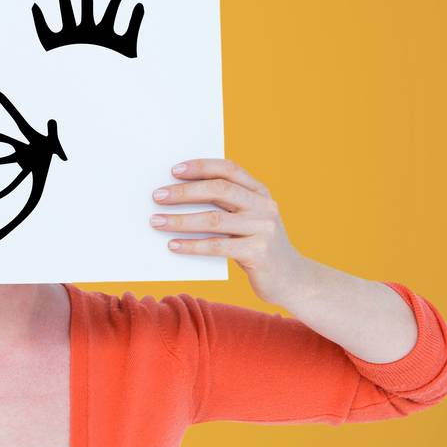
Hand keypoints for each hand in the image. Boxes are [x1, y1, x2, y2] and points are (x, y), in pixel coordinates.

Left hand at [149, 159, 310, 304]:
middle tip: (157, 196)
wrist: (291, 279)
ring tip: (156, 222)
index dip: (201, 167)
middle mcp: (264, 206)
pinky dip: (192, 245)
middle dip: (185, 192)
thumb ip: (223, 207)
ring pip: (214, 219)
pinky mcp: (259, 253)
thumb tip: (175, 198)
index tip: (173, 170)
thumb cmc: (255, 246)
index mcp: (259, 192)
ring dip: (180, 220)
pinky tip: (172, 245)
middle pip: (220, 190)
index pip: (229, 169)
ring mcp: (264, 229)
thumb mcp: (245, 221)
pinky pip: (218, 246)